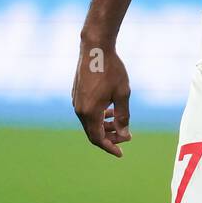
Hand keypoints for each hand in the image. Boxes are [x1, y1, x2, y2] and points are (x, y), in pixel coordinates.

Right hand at [72, 36, 132, 156]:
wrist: (95, 48)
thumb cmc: (111, 70)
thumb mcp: (123, 94)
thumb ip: (123, 116)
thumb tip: (124, 134)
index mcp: (90, 112)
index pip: (98, 138)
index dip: (110, 147)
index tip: (121, 153)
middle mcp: (79, 109)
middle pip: (92, 132)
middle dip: (109, 137)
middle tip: (125, 137)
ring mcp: (76, 101)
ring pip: (89, 122)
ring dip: (103, 126)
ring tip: (118, 123)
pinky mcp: (76, 94)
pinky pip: (86, 112)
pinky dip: (98, 116)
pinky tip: (109, 111)